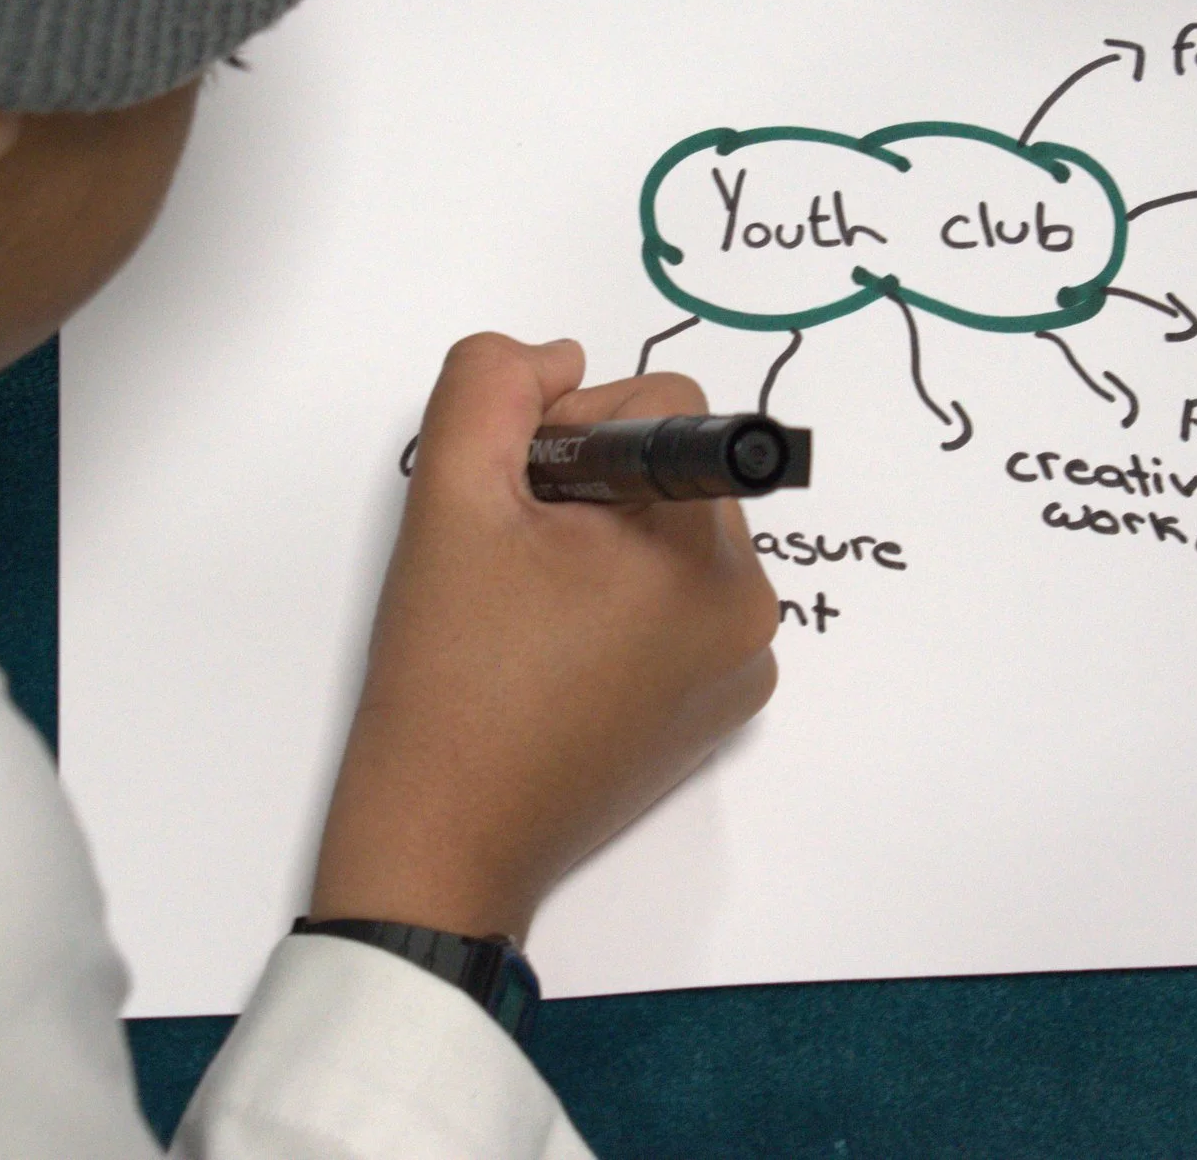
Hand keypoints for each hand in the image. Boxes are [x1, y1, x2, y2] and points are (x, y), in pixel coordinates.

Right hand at [308, 334, 778, 942]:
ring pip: (672, 538)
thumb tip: (559, 359)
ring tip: (529, 613)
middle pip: (672, 473)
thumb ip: (493, 384)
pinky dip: (623, 608)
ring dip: (605, 546)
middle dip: (590, 489)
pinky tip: (555, 654)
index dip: (568, 426)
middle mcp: (750, 608)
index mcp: (706, 550)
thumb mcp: (450, 495)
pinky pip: (680, 609)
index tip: (517, 502)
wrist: (446, 838)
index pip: (662, 407)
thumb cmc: (449, 675)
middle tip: (513, 562)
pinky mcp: (718, 712)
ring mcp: (742, 669)